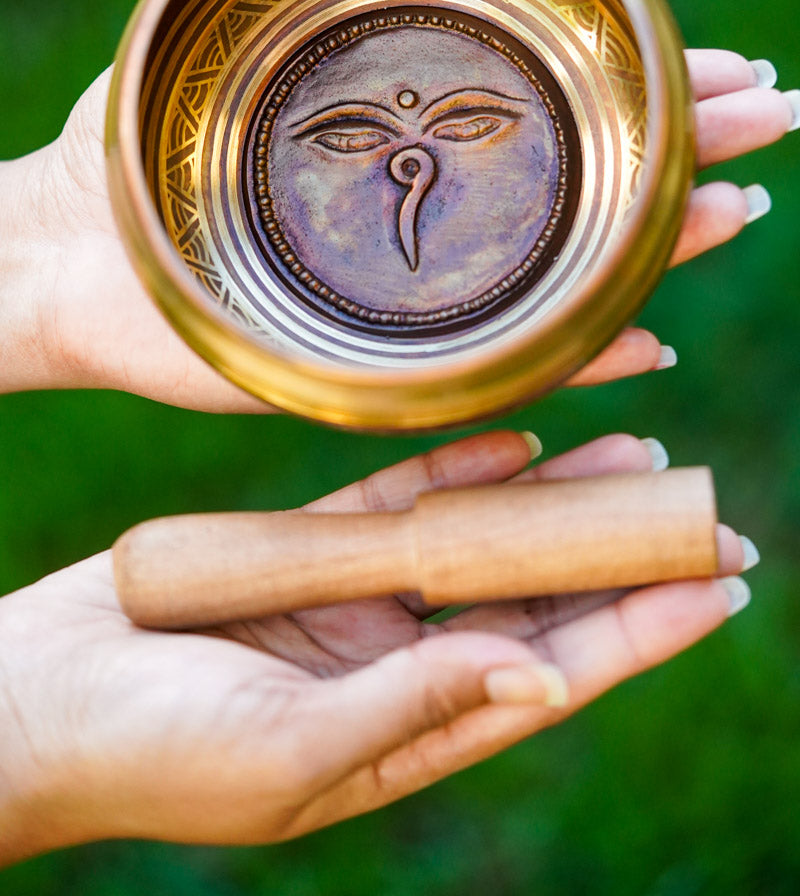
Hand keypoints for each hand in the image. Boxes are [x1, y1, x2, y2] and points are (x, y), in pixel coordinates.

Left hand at [0, 52, 793, 408]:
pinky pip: (509, 375)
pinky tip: (651, 348)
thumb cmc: (140, 158)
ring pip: (573, 275)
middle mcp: (436, 231)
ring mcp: (423, 304)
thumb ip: (299, 24)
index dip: (639, 90)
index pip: (552, 119)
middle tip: (778, 118)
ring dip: (663, 243)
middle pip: (585, 189)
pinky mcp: (386, 373)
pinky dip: (581, 364)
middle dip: (685, 147)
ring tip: (740, 205)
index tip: (720, 61)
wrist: (72, 255)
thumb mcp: (229, 63)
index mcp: (412, 158)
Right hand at [0, 430, 753, 863]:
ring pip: (478, 542)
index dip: (642, 632)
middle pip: (533, 602)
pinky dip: (456, 469)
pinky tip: (518, 437)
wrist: (32, 696)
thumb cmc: (149, 752)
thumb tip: (543, 686)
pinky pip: (397, 503)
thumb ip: (414, 707)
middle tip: (701, 506)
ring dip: (553, 500)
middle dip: (616, 556)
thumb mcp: (292, 750)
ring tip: (634, 447)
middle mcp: (394, 667)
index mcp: (406, 734)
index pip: (555, 674)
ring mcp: (351, 606)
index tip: (720, 586)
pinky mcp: (302, 554)